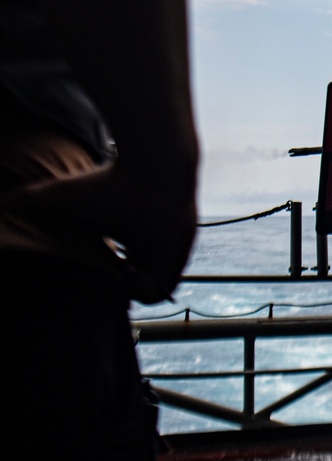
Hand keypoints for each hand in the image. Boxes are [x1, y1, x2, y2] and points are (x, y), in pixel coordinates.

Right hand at [5, 160, 196, 302]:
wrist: (153, 170)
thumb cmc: (106, 182)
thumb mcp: (56, 197)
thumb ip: (23, 201)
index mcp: (121, 240)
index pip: (108, 273)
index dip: (94, 281)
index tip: (79, 278)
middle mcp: (142, 249)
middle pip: (126, 285)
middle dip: (109, 291)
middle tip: (97, 281)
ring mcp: (163, 254)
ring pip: (146, 291)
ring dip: (129, 291)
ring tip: (121, 273)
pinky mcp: (180, 257)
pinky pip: (167, 288)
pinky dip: (150, 288)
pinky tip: (139, 270)